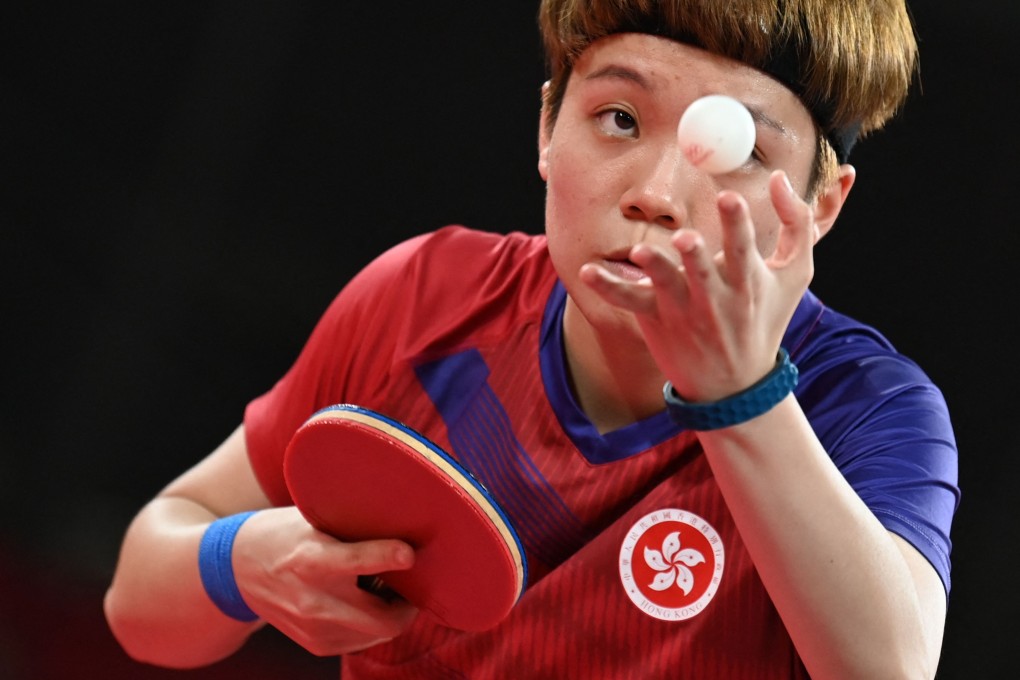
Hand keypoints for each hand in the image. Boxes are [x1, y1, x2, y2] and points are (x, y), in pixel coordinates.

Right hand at [231, 506, 418, 655]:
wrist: (239, 570)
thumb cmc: (285, 535)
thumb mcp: (314, 518)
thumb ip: (354, 526)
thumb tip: (402, 522)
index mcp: (312, 561)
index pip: (357, 561)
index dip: (389, 556)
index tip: (410, 552)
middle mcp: (314, 601)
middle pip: (382, 618)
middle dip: (409, 603)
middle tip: (416, 581)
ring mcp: (315, 629)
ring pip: (378, 633)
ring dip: (394, 614)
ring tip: (391, 589)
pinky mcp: (317, 645)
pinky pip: (363, 640)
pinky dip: (375, 624)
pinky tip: (369, 602)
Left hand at [579, 170, 815, 401]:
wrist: (734, 385)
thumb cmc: (765, 317)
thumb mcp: (795, 275)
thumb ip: (797, 223)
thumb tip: (781, 176)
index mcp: (748, 283)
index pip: (744, 249)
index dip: (737, 223)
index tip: (728, 196)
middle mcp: (714, 299)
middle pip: (702, 271)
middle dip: (695, 254)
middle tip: (685, 237)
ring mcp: (681, 310)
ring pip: (663, 285)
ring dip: (653, 267)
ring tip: (640, 251)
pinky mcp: (654, 319)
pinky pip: (627, 300)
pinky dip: (607, 286)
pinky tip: (586, 271)